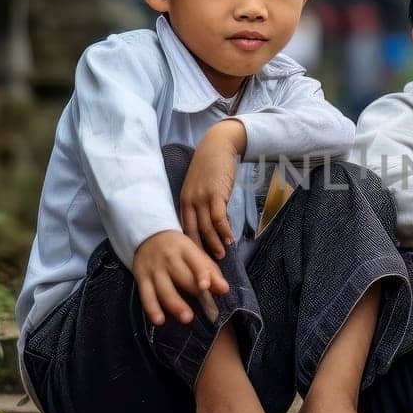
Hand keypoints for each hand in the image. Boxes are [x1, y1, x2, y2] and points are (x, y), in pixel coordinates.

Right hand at [132, 230, 226, 326]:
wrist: (148, 235)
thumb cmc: (178, 249)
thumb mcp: (194, 253)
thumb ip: (210, 271)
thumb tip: (224, 290)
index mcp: (185, 249)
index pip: (195, 261)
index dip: (201, 273)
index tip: (206, 286)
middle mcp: (169, 258)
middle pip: (180, 276)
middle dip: (192, 292)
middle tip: (206, 311)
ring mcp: (154, 269)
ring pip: (164, 288)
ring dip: (175, 304)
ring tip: (186, 318)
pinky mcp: (141, 278)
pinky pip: (146, 295)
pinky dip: (151, 308)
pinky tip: (159, 321)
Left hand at [183, 120, 244, 258]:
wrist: (217, 146)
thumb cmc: (210, 168)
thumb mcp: (199, 188)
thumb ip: (201, 206)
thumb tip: (210, 227)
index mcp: (183, 202)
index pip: (183, 230)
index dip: (189, 247)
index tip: (195, 261)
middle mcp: (189, 202)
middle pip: (192, 233)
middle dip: (199, 251)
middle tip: (207, 266)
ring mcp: (201, 198)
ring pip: (205, 228)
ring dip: (214, 243)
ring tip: (221, 256)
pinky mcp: (215, 194)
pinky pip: (218, 218)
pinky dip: (224, 231)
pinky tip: (230, 239)